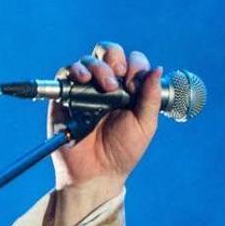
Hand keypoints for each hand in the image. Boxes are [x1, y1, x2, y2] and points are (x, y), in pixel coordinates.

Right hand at [48, 42, 162, 198]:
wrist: (97, 173)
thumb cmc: (123, 151)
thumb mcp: (145, 125)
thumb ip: (151, 97)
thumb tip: (158, 69)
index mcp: (128, 89)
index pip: (133, 62)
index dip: (136, 65)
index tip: (136, 83)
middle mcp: (106, 84)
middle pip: (109, 53)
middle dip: (116, 58)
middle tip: (120, 75)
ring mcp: (85, 89)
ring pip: (89, 60)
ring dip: (98, 66)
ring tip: (105, 86)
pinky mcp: (65, 96)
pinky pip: (66, 73)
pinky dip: (75, 70)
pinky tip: (84, 79)